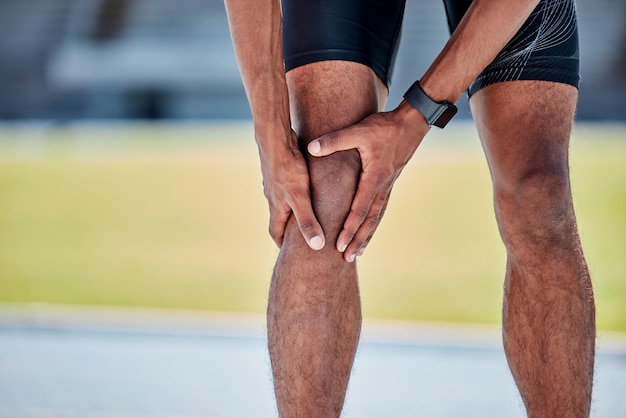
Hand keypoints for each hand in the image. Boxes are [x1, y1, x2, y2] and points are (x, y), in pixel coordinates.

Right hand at [258, 128, 324, 249]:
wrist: (275, 137)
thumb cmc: (288, 167)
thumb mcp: (300, 197)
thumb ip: (308, 221)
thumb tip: (317, 246)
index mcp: (276, 207)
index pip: (275, 232)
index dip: (282, 244)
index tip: (290, 253)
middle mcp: (272, 196)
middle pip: (278, 218)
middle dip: (288, 229)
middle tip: (300, 238)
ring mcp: (274, 182)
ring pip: (282, 201)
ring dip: (291, 210)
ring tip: (305, 214)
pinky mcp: (279, 169)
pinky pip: (286, 186)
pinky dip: (294, 193)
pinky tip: (305, 187)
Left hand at [307, 102, 428, 261]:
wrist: (413, 122)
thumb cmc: (385, 126)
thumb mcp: (359, 130)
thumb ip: (335, 140)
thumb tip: (311, 148)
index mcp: (374, 178)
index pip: (359, 210)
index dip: (349, 228)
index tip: (340, 245)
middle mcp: (383, 187)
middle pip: (369, 220)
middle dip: (357, 240)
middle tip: (347, 258)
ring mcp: (388, 186)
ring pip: (377, 217)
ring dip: (367, 235)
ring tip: (359, 252)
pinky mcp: (390, 181)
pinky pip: (381, 208)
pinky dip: (374, 222)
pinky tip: (370, 228)